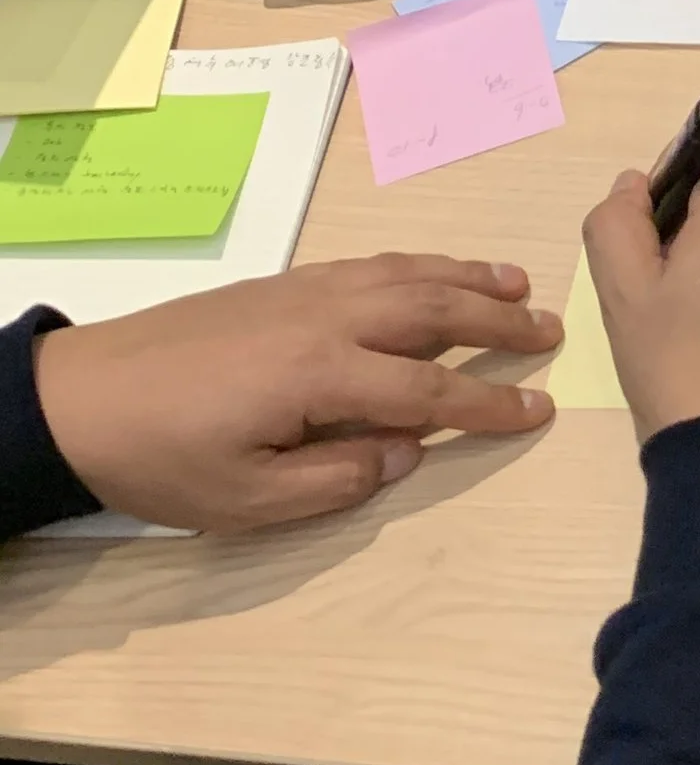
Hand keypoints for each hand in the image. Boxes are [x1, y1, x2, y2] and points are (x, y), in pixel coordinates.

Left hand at [31, 255, 557, 532]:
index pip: (429, 390)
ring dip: (468, 277)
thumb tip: (405, 453)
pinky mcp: (282, 282)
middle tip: (552, 329)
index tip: (539, 410)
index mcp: (321, 375)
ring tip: (518, 282)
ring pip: (406, 274)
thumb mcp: (246, 500)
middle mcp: (325, 318)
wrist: (81, 398)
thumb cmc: (162, 460)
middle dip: (499, 319)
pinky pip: (371, 263)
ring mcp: (303, 291)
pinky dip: (418, 264)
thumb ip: (334, 481)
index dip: (489, 403)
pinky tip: (435, 273)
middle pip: (433, 310)